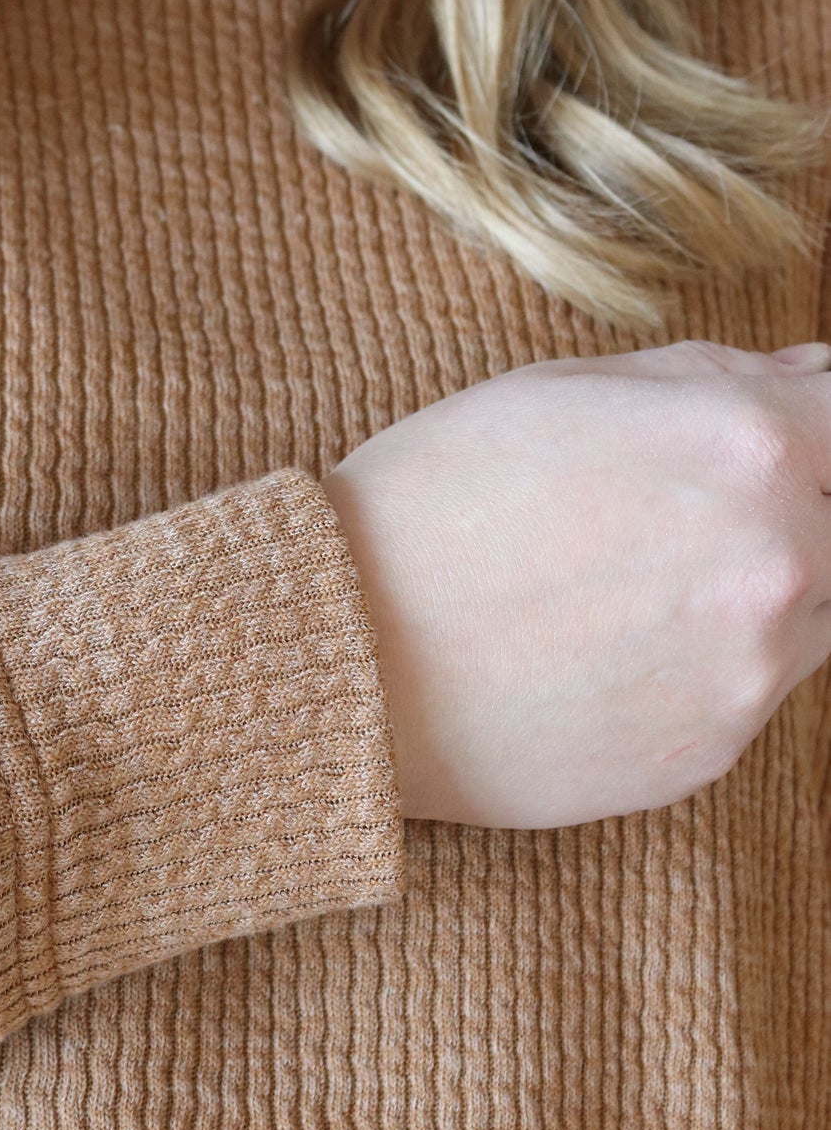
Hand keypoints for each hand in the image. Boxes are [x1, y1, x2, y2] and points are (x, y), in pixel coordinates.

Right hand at [322, 338, 830, 828]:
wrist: (346, 649)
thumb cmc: (440, 495)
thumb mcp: (568, 389)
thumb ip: (718, 377)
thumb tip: (811, 382)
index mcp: (747, 445)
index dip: (816, 432)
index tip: (783, 444)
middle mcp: (777, 559)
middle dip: (797, 512)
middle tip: (682, 517)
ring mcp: (752, 669)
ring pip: (815, 616)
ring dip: (759, 593)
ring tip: (633, 583)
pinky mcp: (715, 751)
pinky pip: (750, 693)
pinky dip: (705, 667)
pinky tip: (608, 647)